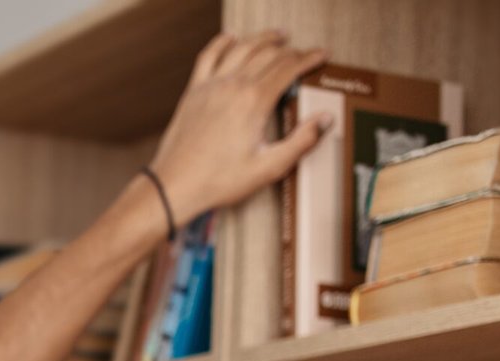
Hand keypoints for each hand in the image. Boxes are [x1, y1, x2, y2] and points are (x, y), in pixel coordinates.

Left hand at [146, 30, 331, 225]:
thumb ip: (301, 141)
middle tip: (304, 53)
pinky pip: (208, 56)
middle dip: (292, 50)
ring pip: (242, 48)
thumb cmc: (218, 181)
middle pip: (269, 54)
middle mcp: (233, 86)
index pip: (289, 68)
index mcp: (254, 102)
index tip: (322, 55)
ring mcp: (211, 86)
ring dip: (263, 38)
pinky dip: (222, 42)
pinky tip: (231, 37)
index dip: (310, 58)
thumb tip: (325, 119)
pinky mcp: (193, 92)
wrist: (174, 186)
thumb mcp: (268, 167)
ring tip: (279, 36)